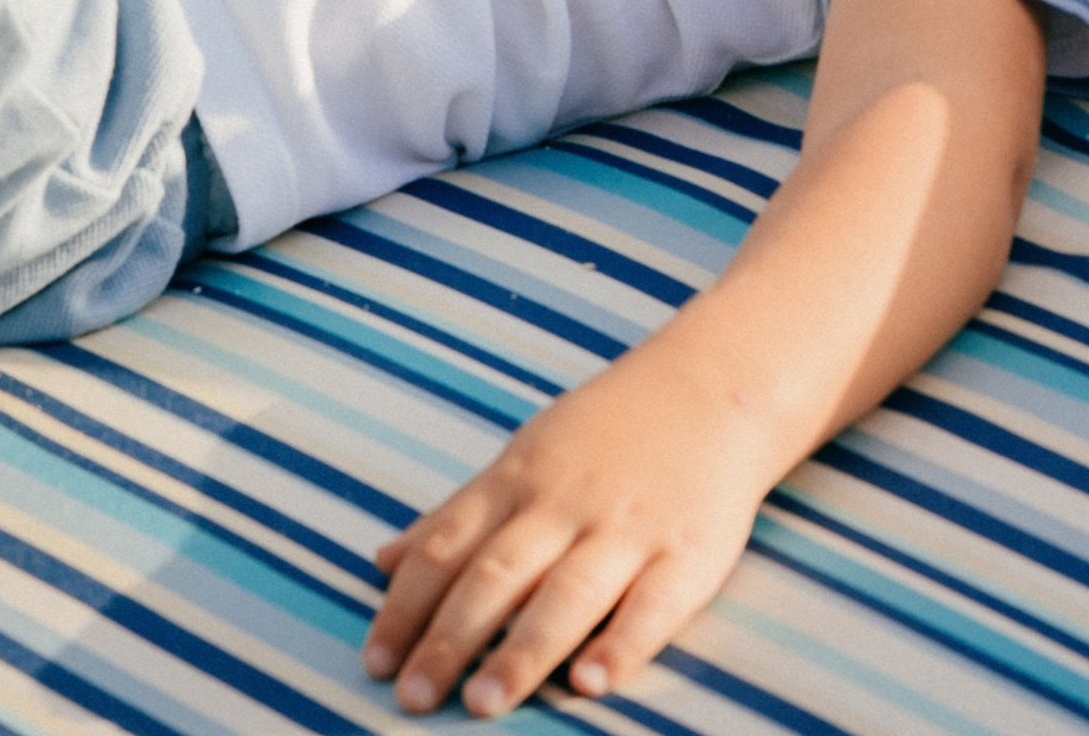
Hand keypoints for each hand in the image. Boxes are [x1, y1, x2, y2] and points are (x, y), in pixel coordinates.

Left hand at [365, 339, 775, 716]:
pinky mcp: (687, 552)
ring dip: (522, 650)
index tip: (375, 660)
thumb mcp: (522, 457)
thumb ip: (456, 516)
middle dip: (451, 638)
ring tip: (483, 704)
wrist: (713, 385)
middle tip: (412, 696)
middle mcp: (565, 503)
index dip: (406, 606)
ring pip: (566, 594)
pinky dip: (620, 644)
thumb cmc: (606, 433)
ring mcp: (627, 528)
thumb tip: (383, 563)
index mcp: (518, 480)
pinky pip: (651, 606)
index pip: (447, 546)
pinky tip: (590, 681)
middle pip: (497, 574)